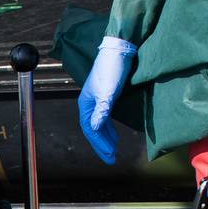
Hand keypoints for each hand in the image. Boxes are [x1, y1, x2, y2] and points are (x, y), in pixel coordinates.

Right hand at [76, 36, 134, 165]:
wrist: (120, 49)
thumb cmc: (112, 69)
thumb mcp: (108, 92)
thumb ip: (102, 111)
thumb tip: (95, 129)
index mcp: (86, 104)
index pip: (90, 129)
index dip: (99, 144)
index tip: (109, 156)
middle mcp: (89, 103)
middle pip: (93, 129)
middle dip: (101, 145)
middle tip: (111, 159)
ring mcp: (98, 100)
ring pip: (99, 124)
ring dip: (106, 137)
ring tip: (113, 150)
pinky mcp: (106, 96)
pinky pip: (105, 118)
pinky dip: (109, 128)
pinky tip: (115, 134)